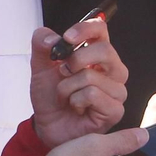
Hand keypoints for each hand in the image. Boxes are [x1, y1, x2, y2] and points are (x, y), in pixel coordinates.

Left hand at [30, 22, 129, 147]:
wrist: (47, 126)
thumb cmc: (51, 97)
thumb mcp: (40, 67)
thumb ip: (41, 45)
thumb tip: (51, 38)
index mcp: (97, 54)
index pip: (101, 29)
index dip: (85, 29)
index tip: (67, 37)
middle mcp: (112, 70)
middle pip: (105, 50)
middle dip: (76, 60)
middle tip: (62, 72)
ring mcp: (116, 91)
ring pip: (92, 76)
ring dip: (68, 87)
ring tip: (66, 97)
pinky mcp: (115, 110)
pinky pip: (92, 95)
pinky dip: (75, 101)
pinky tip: (75, 108)